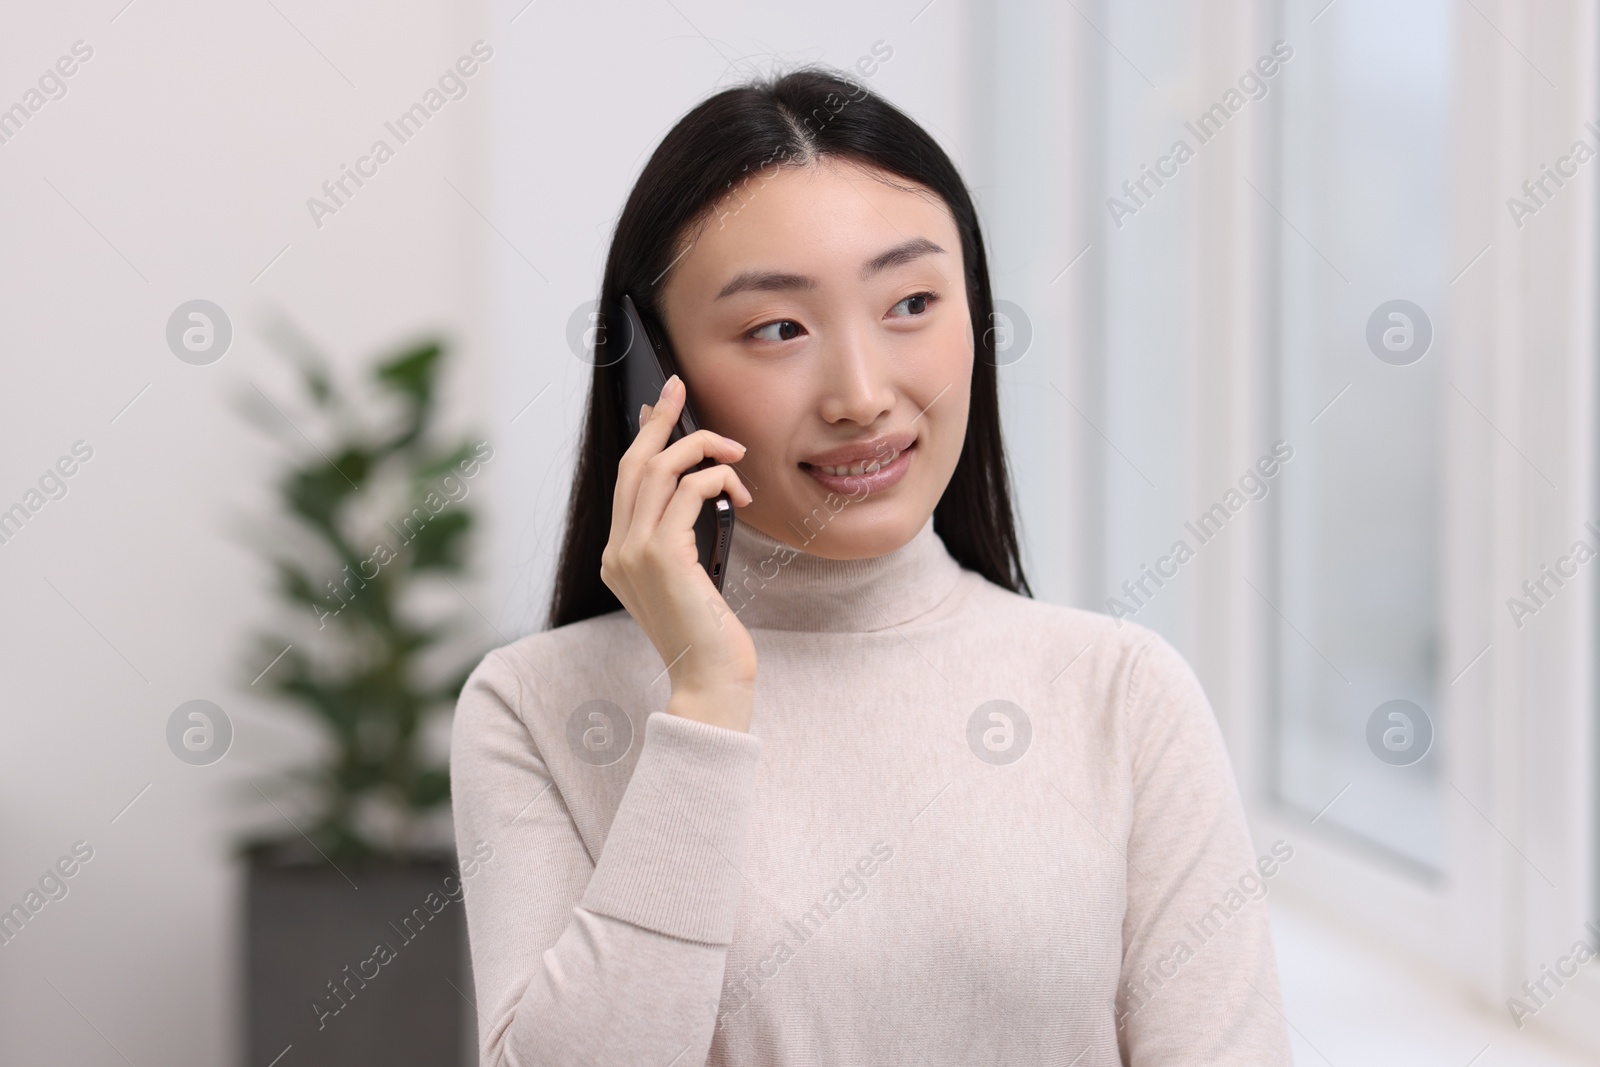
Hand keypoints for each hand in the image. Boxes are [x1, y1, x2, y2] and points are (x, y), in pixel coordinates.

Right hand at [601, 373, 756, 732]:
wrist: (710, 680)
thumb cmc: (708, 635)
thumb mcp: (689, 581)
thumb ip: (680, 542)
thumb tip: (697, 491)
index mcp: (618, 558)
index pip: (626, 482)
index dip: (643, 439)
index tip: (661, 409)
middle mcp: (617, 551)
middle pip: (633, 464)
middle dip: (659, 421)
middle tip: (681, 388)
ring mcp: (634, 553)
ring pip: (659, 470)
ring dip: (701, 448)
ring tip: (735, 452)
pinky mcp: (663, 556)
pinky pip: (689, 491)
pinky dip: (717, 479)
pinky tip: (741, 491)